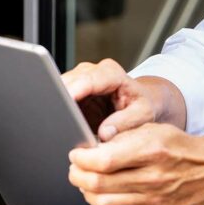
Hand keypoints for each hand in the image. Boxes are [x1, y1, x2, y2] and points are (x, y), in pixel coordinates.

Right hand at [61, 59, 185, 140]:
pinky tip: (66, 122)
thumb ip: (125, 121)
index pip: (87, 80)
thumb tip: (104, 133)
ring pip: (59, 90)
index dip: (73, 91)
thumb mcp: (143, 114)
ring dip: (59, 107)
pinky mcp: (73, 91)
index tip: (63, 104)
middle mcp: (93, 71)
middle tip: (62, 123)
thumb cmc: (144, 104)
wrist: (143, 100)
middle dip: (62, 102)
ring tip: (66, 125)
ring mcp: (81, 80)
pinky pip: (60, 98)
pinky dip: (60, 111)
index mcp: (111, 73)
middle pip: (68, 83)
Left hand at [68, 124, 203, 204]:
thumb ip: (126, 137)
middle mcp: (151, 177)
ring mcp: (153, 201)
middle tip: (77, 168)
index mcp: (151, 150)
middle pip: (98, 184)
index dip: (82, 158)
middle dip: (78, 175)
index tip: (77, 153)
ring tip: (88, 184)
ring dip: (87, 195)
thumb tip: (94, 148)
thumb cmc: (183, 147)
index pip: (103, 160)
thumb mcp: (156, 130)